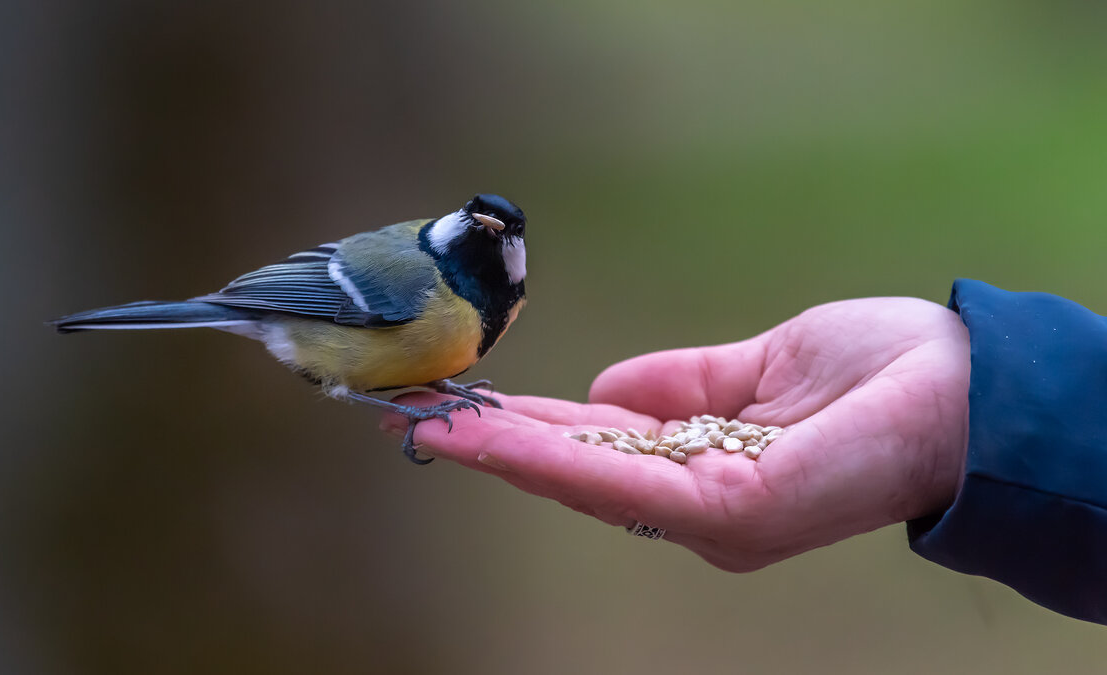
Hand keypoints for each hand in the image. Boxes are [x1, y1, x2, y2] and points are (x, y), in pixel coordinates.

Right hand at [382, 298, 969, 571]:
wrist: (961, 384)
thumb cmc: (875, 372)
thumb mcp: (753, 369)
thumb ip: (677, 385)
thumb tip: (601, 388)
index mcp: (705, 466)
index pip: (601, 448)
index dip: (531, 429)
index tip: (469, 408)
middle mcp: (699, 504)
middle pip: (581, 472)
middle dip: (499, 446)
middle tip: (423, 421)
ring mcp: (711, 516)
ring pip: (587, 482)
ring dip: (505, 453)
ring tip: (435, 428)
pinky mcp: (727, 513)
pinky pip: (623, 483)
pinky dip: (553, 459)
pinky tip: (498, 436)